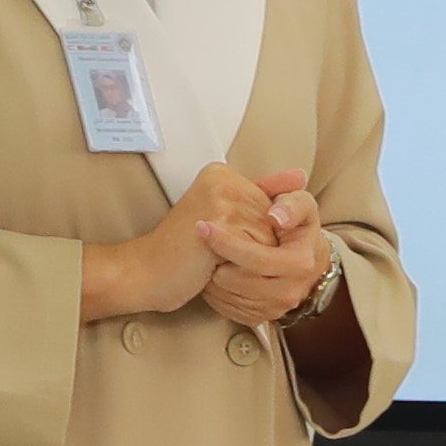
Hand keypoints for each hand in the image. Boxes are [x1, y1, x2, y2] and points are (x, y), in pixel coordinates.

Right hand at [86, 165, 273, 320]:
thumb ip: (262, 199)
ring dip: (250, 260)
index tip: (225, 245)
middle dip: (255, 248)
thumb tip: (300, 175)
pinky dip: (245, 267)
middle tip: (218, 257)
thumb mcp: (226, 225)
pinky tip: (216, 267)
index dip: (254, 237)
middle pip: (271, 220)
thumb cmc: (184, 254)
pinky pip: (258, 249)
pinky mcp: (220, 219)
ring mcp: (220, 196)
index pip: (268, 207)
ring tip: (215, 262)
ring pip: (268, 236)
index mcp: (221, 174)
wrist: (146, 272)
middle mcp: (222, 178)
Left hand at [196, 168, 332, 328]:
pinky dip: (215, 292)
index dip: (227, 242)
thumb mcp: (302, 206)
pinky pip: (228, 309)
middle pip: (236, 279)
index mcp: (300, 262)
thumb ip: (292, 203)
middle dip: (214, 259)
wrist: (309, 260)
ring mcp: (275, 308)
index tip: (204, 227)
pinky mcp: (261, 318)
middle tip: (201, 240)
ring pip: (228, 296)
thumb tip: (275, 216)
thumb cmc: (299, 228)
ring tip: (205, 254)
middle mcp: (290, 291)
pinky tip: (212, 272)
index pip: (256, 257)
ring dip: (211, 275)